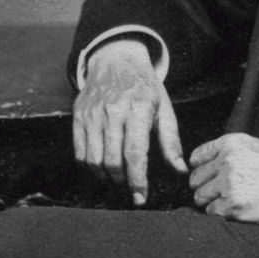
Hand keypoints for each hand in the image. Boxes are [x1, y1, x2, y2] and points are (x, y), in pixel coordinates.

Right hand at [73, 39, 186, 204]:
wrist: (116, 59)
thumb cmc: (144, 87)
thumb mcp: (164, 108)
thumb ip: (171, 140)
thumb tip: (180, 169)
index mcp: (138, 108)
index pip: (135, 152)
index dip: (137, 179)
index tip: (140, 198)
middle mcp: (112, 111)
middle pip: (112, 160)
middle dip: (122, 181)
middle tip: (131, 188)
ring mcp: (92, 113)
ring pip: (93, 159)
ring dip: (105, 177)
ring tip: (118, 179)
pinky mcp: (78, 116)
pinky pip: (79, 151)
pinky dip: (89, 167)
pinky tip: (102, 168)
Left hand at [189, 134, 258, 223]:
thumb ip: (235, 152)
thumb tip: (218, 162)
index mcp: (232, 143)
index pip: (198, 156)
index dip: (200, 168)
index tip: (205, 175)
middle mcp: (226, 161)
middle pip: (196, 178)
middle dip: (204, 186)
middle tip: (216, 192)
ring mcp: (228, 185)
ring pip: (201, 196)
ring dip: (210, 201)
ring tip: (226, 202)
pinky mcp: (233, 206)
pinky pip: (212, 212)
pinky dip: (220, 214)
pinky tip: (234, 211)